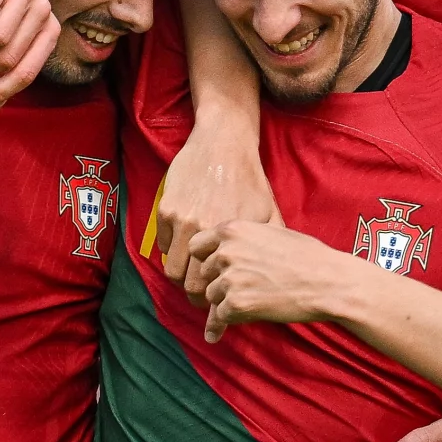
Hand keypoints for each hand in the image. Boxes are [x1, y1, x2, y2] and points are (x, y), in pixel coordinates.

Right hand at [160, 121, 277, 300]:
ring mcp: (183, 220)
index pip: (215, 287)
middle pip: (190, 285)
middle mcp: (206, 231)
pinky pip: (163, 246)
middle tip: (202, 293)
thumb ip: (270, 243)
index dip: (215, 299)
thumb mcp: (268, 211)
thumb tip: (277, 274)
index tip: (217, 297)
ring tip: (191, 272)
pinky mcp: (166, 209)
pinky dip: (172, 251)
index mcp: (232, 238)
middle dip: (195, 294)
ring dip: (181, 275)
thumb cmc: (248, 179)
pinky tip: (184, 245)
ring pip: (172, 269)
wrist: (224, 142)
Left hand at [193, 221, 363, 341]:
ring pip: (211, 296)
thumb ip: (242, 238)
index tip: (216, 268)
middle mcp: (226, 252)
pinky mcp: (236, 303)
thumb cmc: (307, 256)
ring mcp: (229, 278)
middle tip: (242, 288)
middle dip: (219, 282)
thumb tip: (221, 249)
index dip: (206, 259)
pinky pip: (220, 317)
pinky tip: (235, 324)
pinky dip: (227, 322)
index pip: (196, 246)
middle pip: (204, 274)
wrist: (328, 281)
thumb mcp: (271, 231)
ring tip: (251, 301)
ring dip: (225, 302)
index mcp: (232, 230)